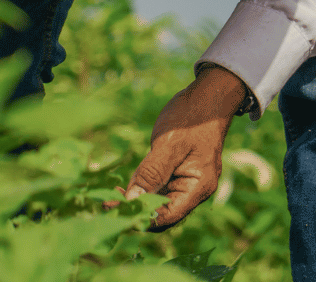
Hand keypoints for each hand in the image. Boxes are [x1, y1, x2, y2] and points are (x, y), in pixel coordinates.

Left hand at [122, 66, 246, 230]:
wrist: (208, 98)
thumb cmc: (191, 117)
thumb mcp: (169, 143)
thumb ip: (151, 173)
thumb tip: (131, 200)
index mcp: (198, 187)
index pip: (167, 216)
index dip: (140, 217)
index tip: (113, 208)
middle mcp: (194, 190)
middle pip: (162, 212)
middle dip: (135, 210)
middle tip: (106, 202)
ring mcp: (186, 182)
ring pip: (158, 201)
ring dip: (135, 200)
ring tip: (110, 194)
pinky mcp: (178, 173)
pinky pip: (159, 187)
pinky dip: (142, 188)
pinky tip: (124, 184)